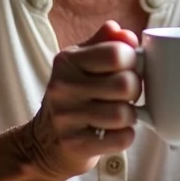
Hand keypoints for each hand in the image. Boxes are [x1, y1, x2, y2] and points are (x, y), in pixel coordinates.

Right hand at [20, 21, 140, 180]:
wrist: (44, 141)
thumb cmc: (75, 95)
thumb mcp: (83, 62)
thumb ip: (107, 43)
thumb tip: (127, 35)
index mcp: (68, 60)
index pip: (116, 53)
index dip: (133, 60)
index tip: (130, 68)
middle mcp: (63, 86)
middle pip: (124, 84)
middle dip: (135, 90)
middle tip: (128, 94)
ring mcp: (66, 117)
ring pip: (122, 114)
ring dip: (131, 116)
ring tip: (122, 113)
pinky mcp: (74, 144)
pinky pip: (119, 139)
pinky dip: (126, 136)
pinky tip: (117, 132)